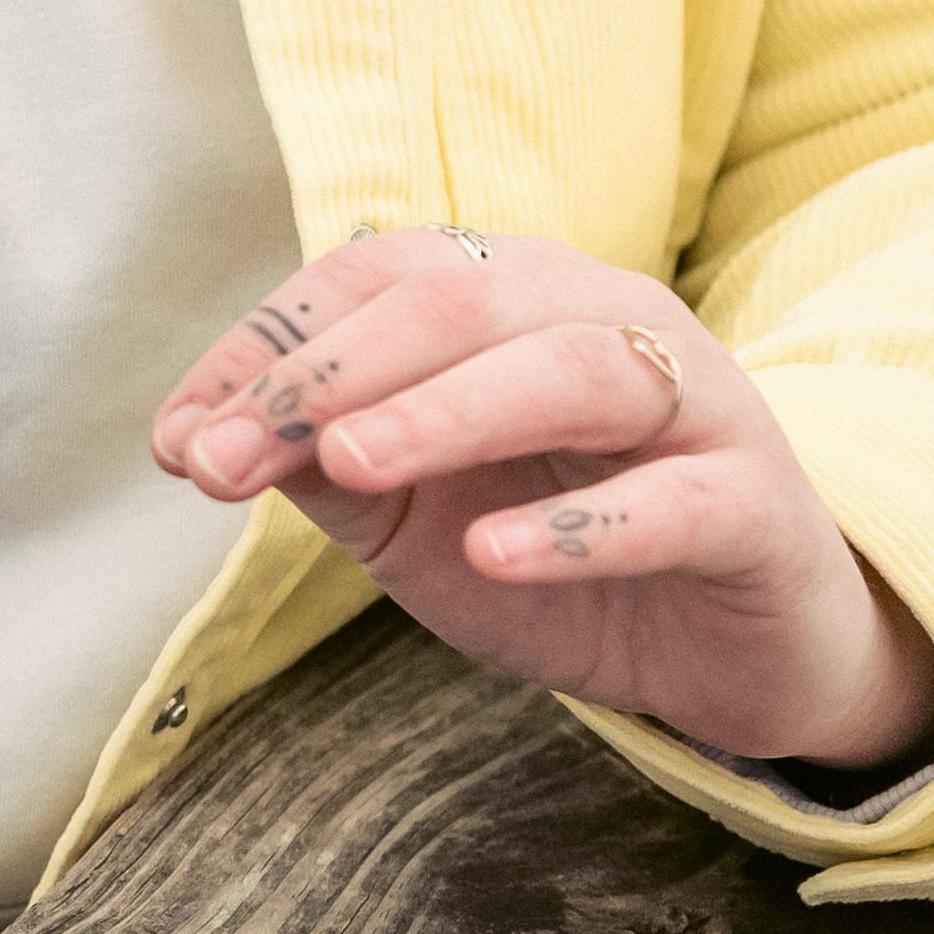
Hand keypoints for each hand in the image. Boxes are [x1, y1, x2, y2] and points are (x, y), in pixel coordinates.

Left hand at [153, 229, 933, 771]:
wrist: (726, 652)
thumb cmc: (554, 552)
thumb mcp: (412, 517)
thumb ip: (318, 468)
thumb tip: (197, 440)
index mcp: (510, 298)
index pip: (371, 281)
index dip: (267, 349)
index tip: (178, 438)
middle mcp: (602, 318)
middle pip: (457, 303)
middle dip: (326, 376)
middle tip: (222, 456)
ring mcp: (694, 403)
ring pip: (567, 371)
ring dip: (443, 412)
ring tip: (349, 463)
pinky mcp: (756, 505)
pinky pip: (673, 501)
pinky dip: (581, 526)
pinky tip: (498, 553)